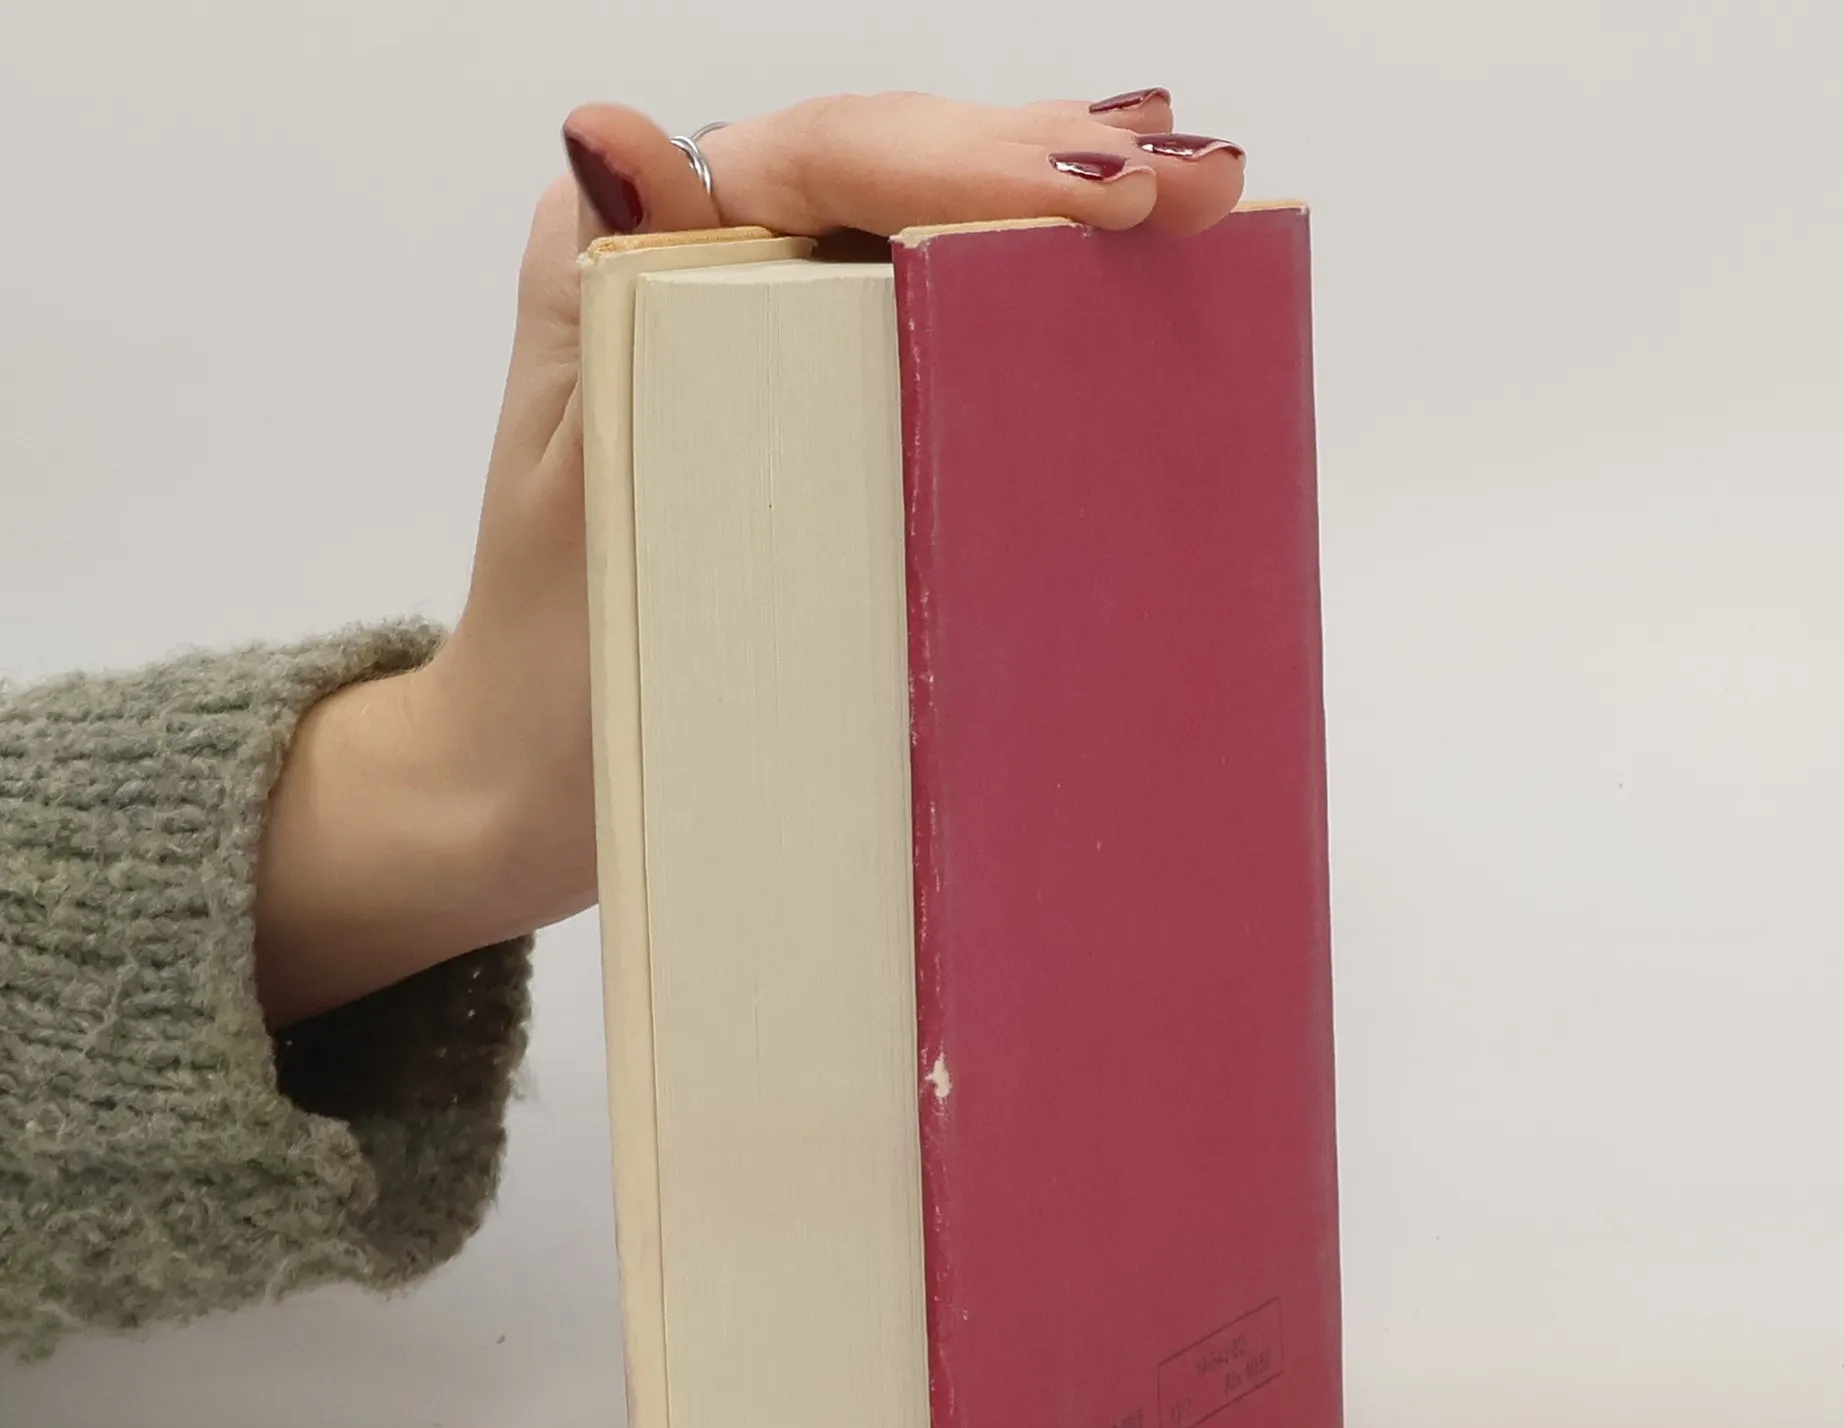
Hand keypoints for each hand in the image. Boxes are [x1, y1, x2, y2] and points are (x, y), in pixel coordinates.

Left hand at [255, 90, 1246, 1028]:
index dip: (965, 159)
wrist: (547, 776)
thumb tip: (607, 131)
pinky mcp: (839, 423)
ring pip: (940, 239)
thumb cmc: (555, 654)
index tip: (1093, 192)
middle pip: (903, 171)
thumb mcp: (576, 476)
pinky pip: (944, 335)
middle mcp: (728, 276)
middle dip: (1050, 164)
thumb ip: (597, 306)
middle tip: (1192, 187)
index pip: (825, 160)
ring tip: (1192, 210)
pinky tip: (1126, 291)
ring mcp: (794, 347)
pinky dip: (1039, 309)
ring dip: (1065, 216)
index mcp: (650, 259)